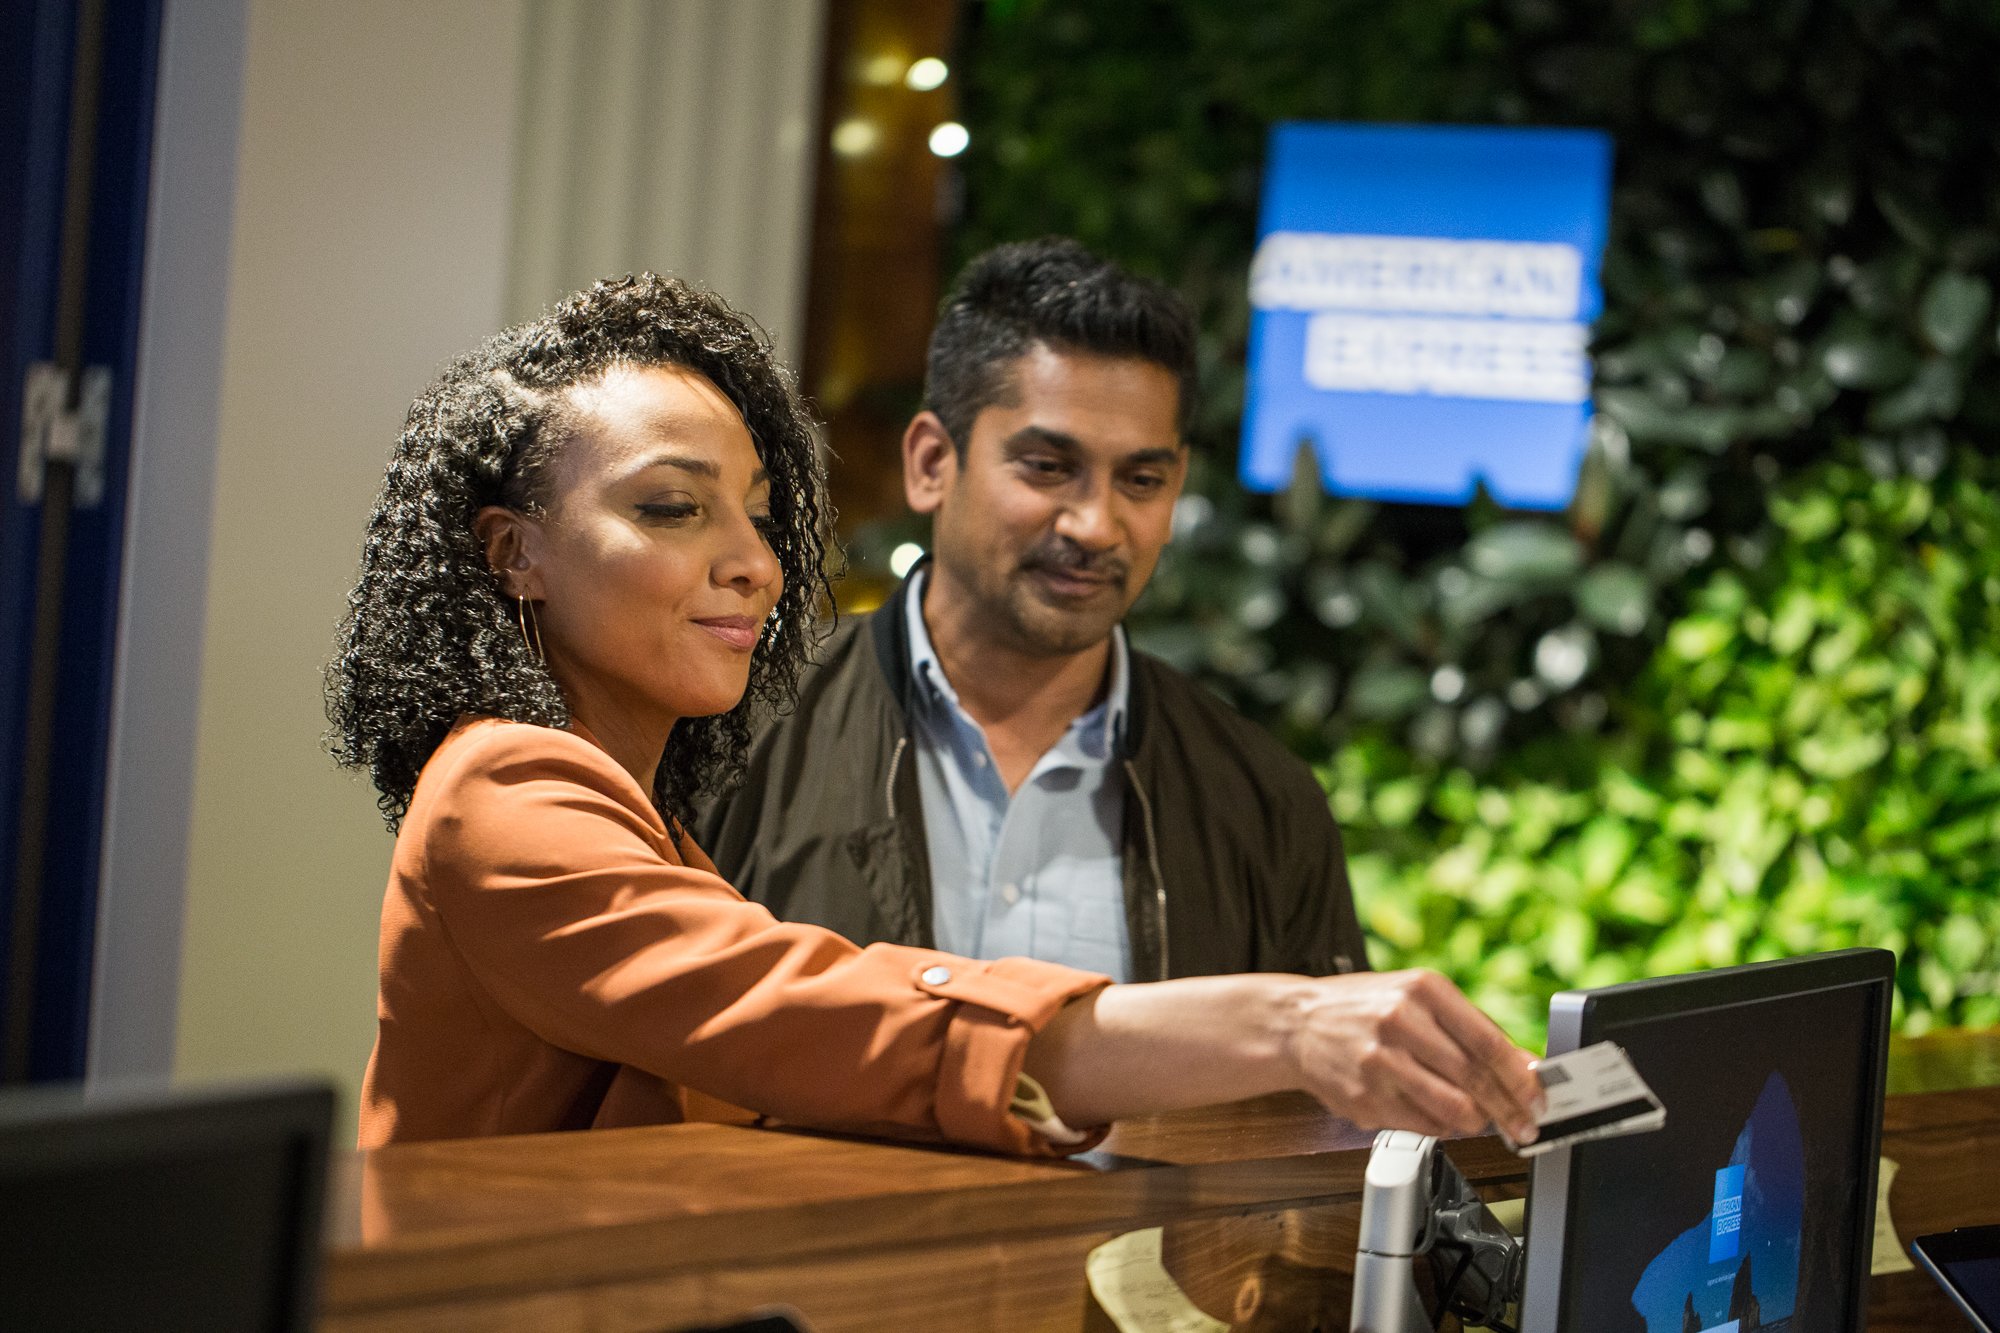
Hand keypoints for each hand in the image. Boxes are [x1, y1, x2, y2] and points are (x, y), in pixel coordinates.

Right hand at [1283, 968, 1543, 1143]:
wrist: (1297, 1023)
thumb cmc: (1366, 1008)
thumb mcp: (1417, 998)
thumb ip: (1470, 1029)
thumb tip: (1524, 1065)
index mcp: (1422, 990)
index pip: (1487, 1041)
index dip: (1521, 1076)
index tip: (1541, 1097)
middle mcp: (1400, 1022)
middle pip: (1474, 1079)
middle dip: (1509, 1109)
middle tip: (1526, 1126)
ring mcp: (1379, 1063)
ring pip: (1452, 1109)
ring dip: (1476, 1122)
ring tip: (1480, 1120)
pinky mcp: (1365, 1099)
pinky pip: (1422, 1125)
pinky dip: (1441, 1127)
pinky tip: (1440, 1116)